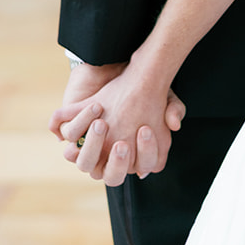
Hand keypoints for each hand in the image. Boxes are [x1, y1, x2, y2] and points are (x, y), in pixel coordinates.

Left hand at [53, 64, 184, 184]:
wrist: (118, 69)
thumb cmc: (141, 92)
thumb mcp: (165, 98)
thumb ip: (174, 109)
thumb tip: (175, 125)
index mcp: (128, 156)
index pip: (132, 170)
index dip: (140, 160)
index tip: (145, 134)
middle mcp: (105, 156)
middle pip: (108, 175)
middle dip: (115, 162)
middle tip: (122, 144)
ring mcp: (84, 145)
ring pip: (83, 161)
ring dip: (91, 146)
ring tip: (101, 123)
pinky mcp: (68, 128)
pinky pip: (69, 134)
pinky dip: (78, 123)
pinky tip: (95, 107)